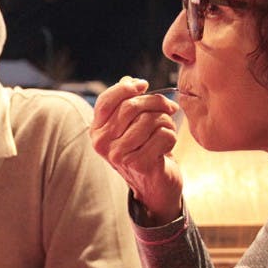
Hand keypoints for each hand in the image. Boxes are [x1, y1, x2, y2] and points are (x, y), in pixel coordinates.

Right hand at [91, 76, 184, 223]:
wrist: (154, 186)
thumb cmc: (143, 151)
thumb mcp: (128, 127)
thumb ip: (125, 104)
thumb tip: (129, 80)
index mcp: (96, 131)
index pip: (107, 100)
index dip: (126, 88)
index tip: (144, 85)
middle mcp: (102, 144)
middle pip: (132, 106)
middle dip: (156, 102)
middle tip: (169, 107)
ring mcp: (119, 155)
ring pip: (150, 120)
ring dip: (166, 122)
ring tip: (166, 130)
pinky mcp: (139, 164)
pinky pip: (163, 135)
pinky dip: (172, 136)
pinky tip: (168, 145)